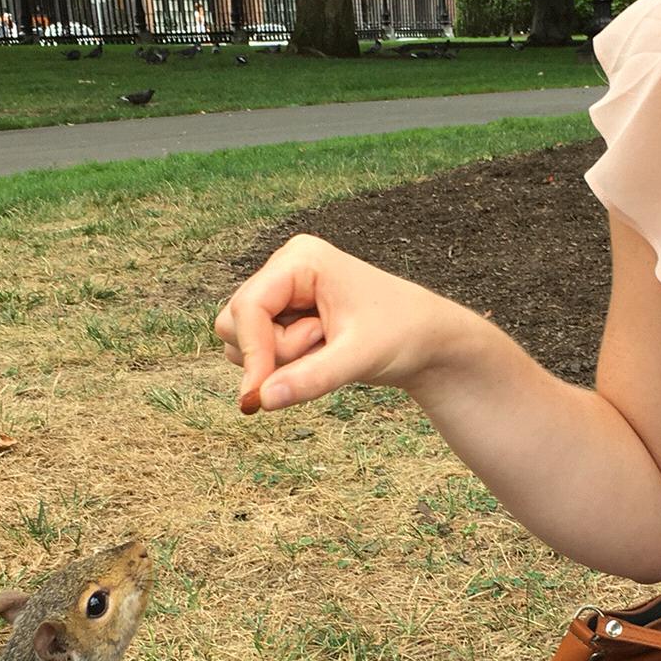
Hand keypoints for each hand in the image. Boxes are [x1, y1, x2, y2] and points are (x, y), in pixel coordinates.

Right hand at [216, 234, 456, 413]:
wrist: (425, 340)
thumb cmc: (402, 335)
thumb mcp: (358, 358)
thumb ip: (309, 378)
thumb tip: (259, 400)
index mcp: (300, 259)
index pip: (248, 307)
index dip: (251, 352)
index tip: (258, 395)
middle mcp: (284, 270)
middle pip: (235, 323)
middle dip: (272, 352)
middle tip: (324, 348)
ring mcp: (281, 293)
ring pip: (241, 340)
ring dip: (279, 360)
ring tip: (327, 348)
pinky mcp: (283, 316)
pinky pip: (257, 351)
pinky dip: (283, 364)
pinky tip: (320, 352)